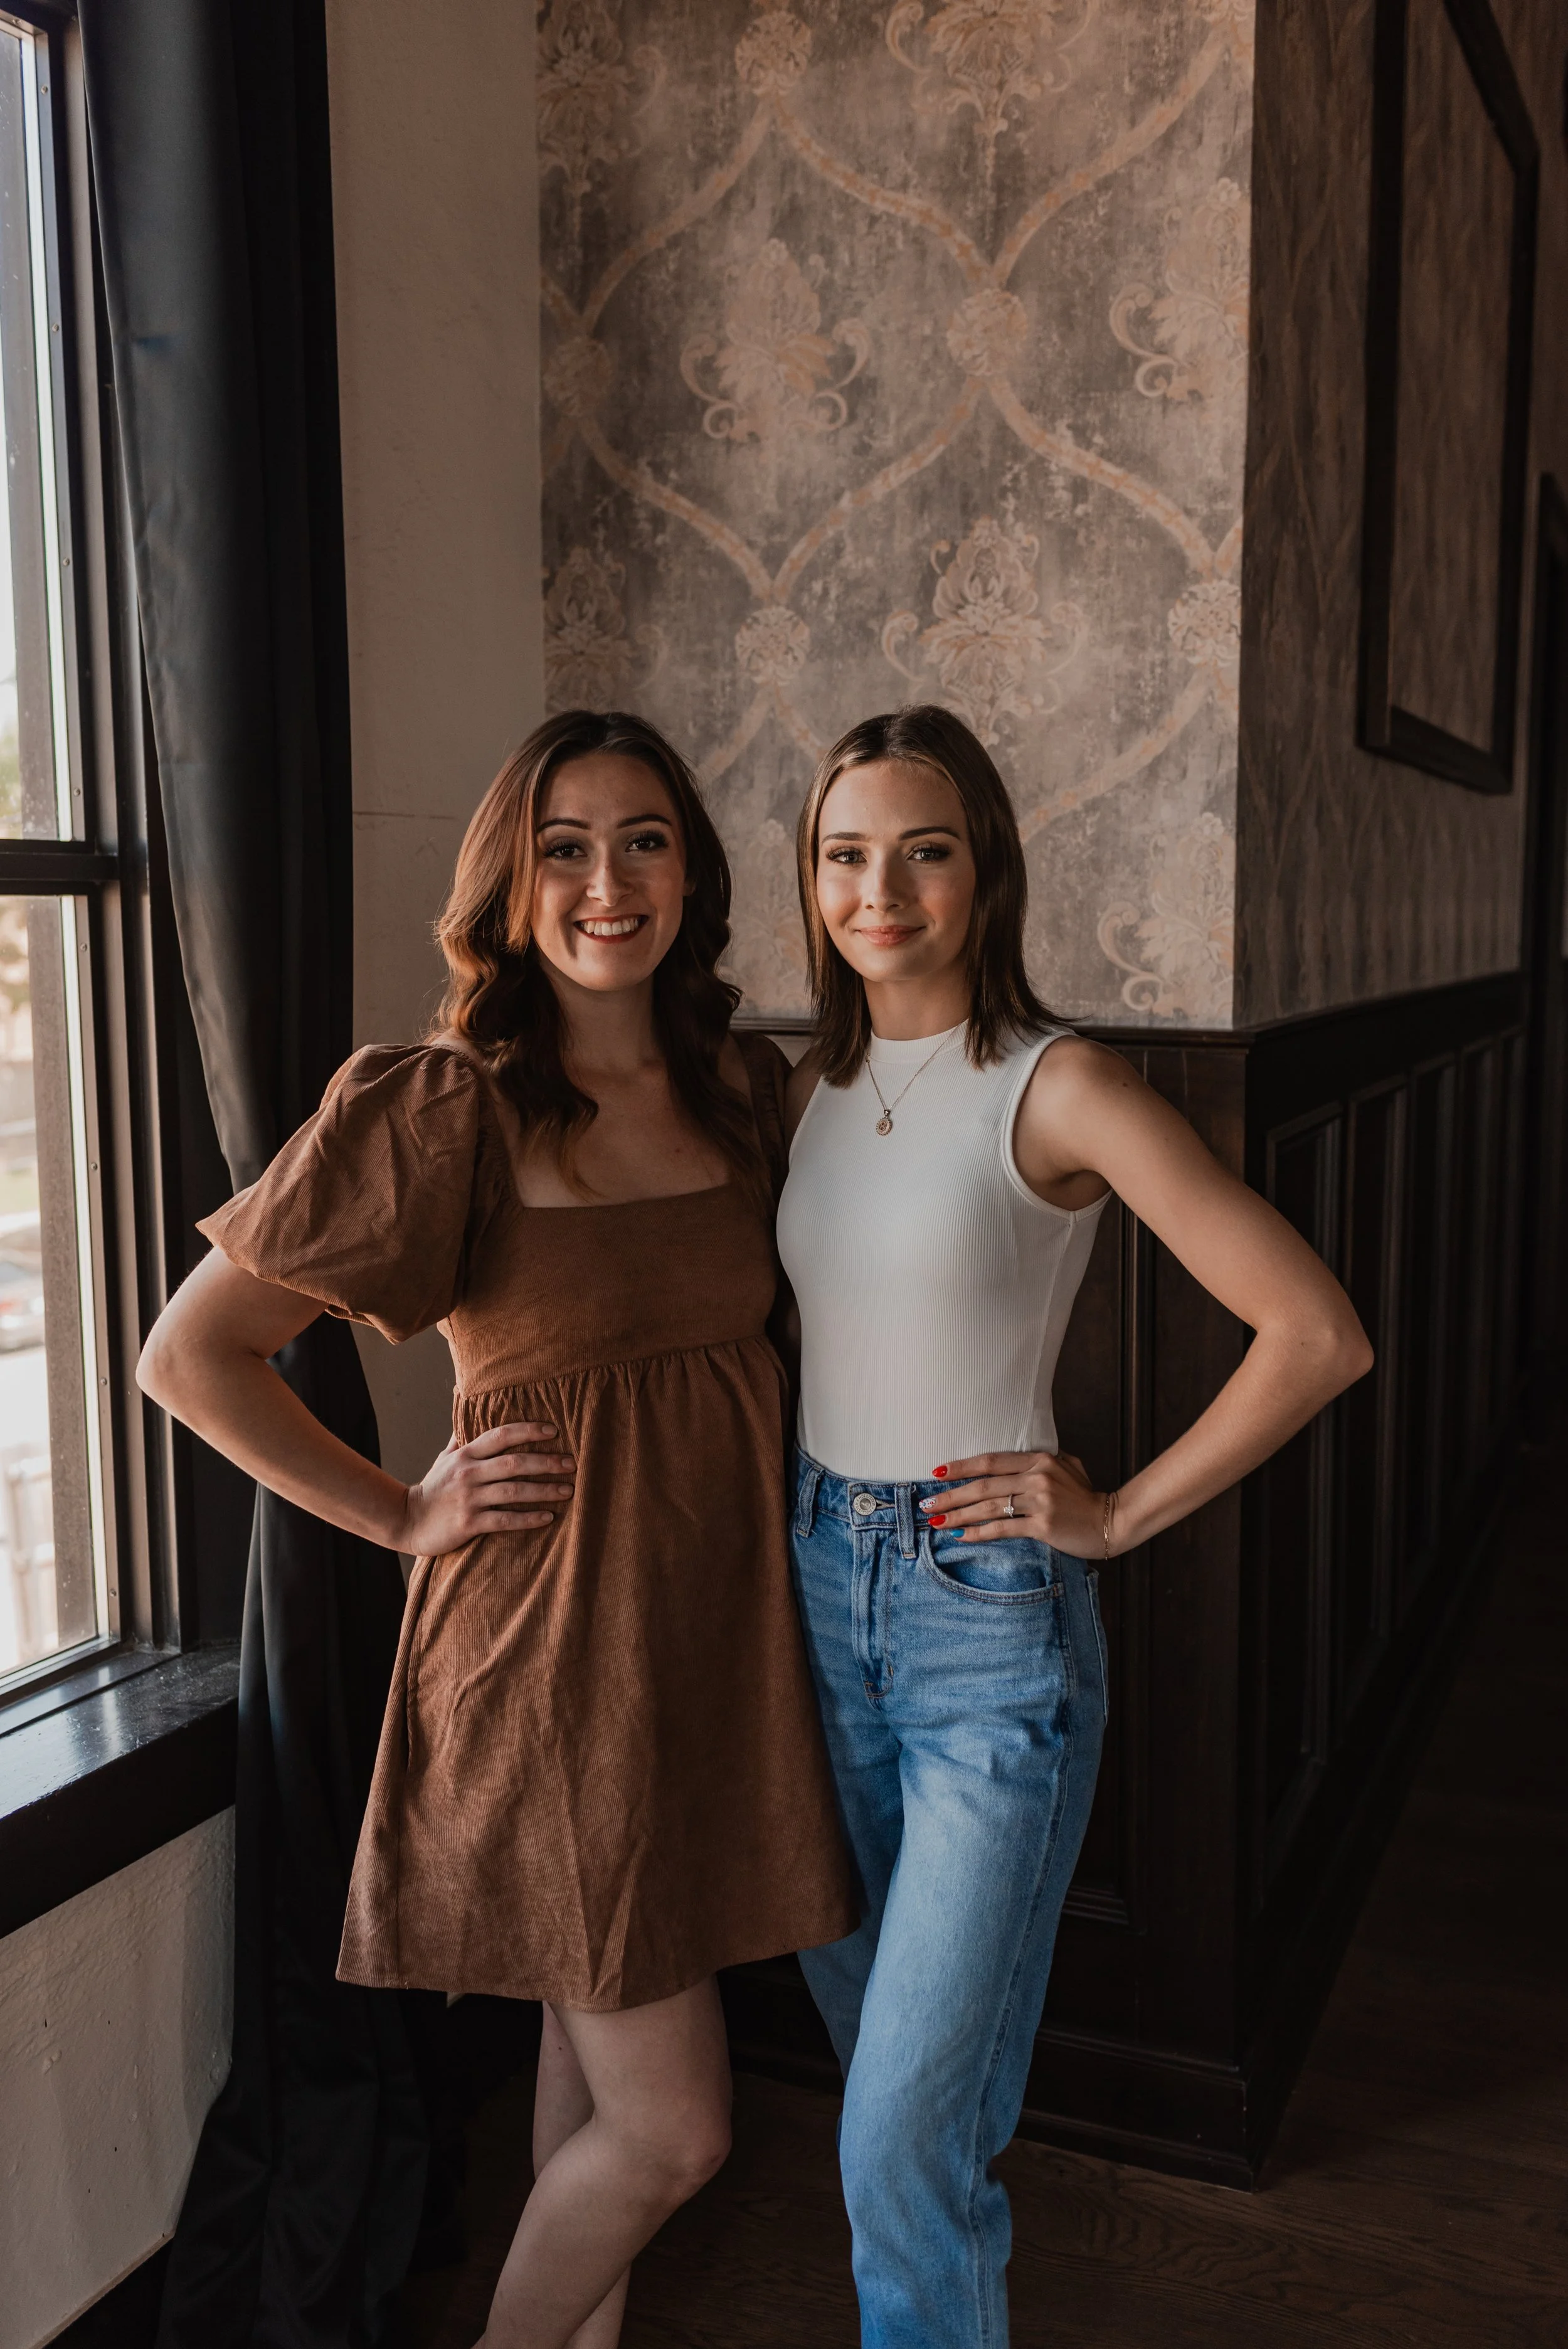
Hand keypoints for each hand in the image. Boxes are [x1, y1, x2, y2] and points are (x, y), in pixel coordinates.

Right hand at [399, 1420, 573, 1555]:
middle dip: (546, 1462)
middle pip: (514, 1462)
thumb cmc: (434, 1488)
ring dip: (544, 1490)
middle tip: (571, 1463)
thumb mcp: (445, 1459)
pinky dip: (528, 1518)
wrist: (407, 1520)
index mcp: (466, 1454)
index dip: (528, 1430)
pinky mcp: (468, 1522)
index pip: (501, 1435)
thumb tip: (467, 1407)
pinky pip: (504, 1520)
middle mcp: (468, 1472)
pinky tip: (547, 1517)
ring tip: (568, 1490)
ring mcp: (469, 1498)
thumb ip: (462, 1438)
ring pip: (513, 1491)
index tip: (553, 1430)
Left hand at [921, 1448, 1115, 1558]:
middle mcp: (1037, 1476)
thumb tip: (1011, 1464)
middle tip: (927, 1503)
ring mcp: (1040, 1501)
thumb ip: (1039, 1462)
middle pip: (983, 1485)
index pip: (991, 1461)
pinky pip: (1003, 1528)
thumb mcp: (1067, 1467)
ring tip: (936, 1521)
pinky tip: (962, 1536)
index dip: (962, 1467)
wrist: (1111, 1521)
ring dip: (958, 1515)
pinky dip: (979, 1533)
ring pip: (989, 1507)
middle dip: (951, 1495)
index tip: (937, 1472)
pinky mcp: (1043, 1525)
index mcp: (1039, 1459)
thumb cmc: (1086, 1496)